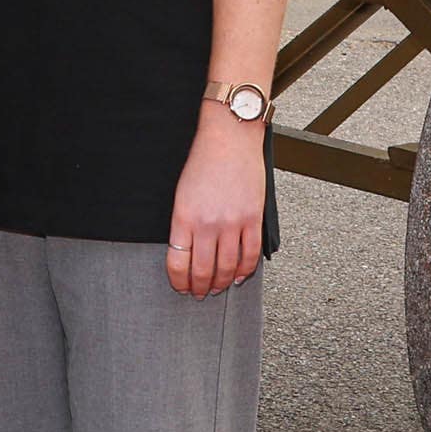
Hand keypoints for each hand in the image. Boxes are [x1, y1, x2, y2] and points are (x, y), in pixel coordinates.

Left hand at [167, 118, 265, 296]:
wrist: (230, 137)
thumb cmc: (203, 161)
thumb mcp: (182, 193)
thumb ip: (184, 224)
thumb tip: (187, 253)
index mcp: (184, 217)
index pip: (177, 262)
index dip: (178, 281)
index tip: (180, 287)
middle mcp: (207, 223)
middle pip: (203, 270)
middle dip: (200, 287)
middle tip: (199, 294)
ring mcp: (232, 222)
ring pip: (227, 267)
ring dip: (221, 283)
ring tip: (217, 288)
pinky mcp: (253, 218)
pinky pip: (250, 255)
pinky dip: (244, 270)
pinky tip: (238, 276)